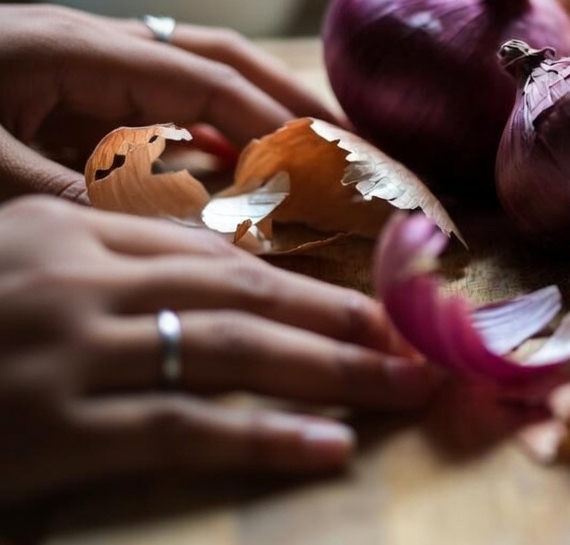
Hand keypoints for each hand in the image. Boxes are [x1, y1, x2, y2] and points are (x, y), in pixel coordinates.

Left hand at [0, 4, 337, 202]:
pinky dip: (204, 131)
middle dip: (290, 98)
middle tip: (349, 143)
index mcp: (74, 49)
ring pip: (194, 76)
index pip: (206, 81)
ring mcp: (80, 62)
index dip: (271, 123)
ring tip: (307, 152)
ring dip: (253, 109)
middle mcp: (91, 44)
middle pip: (219, 58)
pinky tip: (230, 164)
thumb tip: (177, 237)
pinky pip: (156, 104)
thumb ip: (74, 200)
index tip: (324, 168)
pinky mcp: (63, 88)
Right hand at [0, 196, 438, 506]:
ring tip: (402, 384)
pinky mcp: (56, 433)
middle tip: (417, 335)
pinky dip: (266, 436)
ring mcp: (68, 355)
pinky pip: (186, 428)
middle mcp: (77, 280)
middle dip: (341, 315)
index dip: (302, 271)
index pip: (214, 248)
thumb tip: (214, 279)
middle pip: (243, 292)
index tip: (370, 291)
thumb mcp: (15, 267)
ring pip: (232, 350)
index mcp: (67, 233)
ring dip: (330, 368)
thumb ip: (101, 262)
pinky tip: (329, 447)